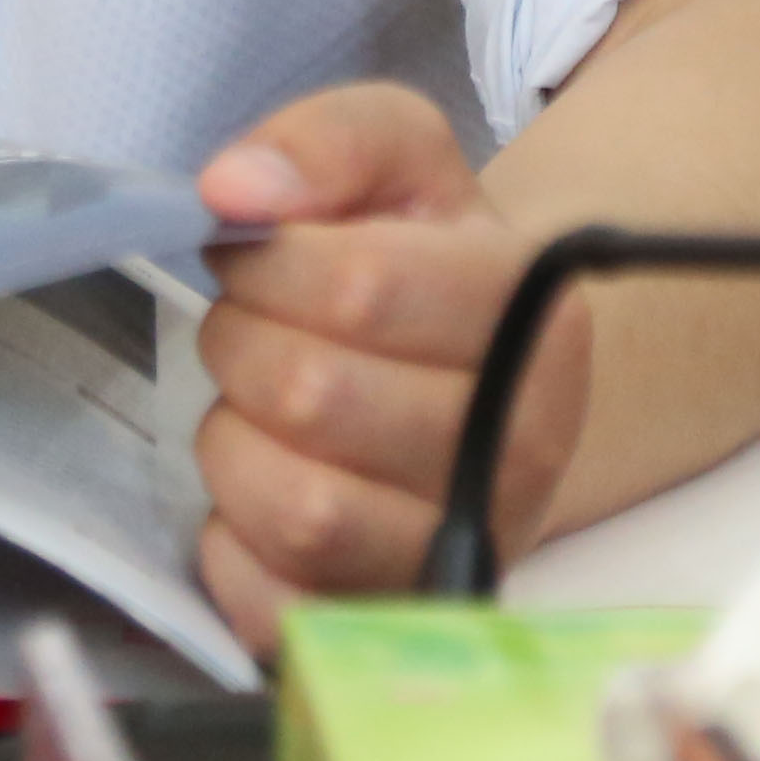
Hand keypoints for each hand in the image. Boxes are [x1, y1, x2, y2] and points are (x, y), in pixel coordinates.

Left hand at [190, 81, 592, 655]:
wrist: (487, 376)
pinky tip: (254, 495)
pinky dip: (234, 550)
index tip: (259, 253)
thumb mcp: (402, 157)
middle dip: (241, 343)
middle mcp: (521, 445)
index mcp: (528, 313)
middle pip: (314, 396)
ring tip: (257, 407)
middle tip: (251, 326)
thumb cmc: (431, 258)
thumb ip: (327, 141)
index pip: (357, 285)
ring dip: (234, 443)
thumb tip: (231, 190)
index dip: (268, 262)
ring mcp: (468, 547)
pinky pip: (281, 610)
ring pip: (299, 510)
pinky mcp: (401, 619)